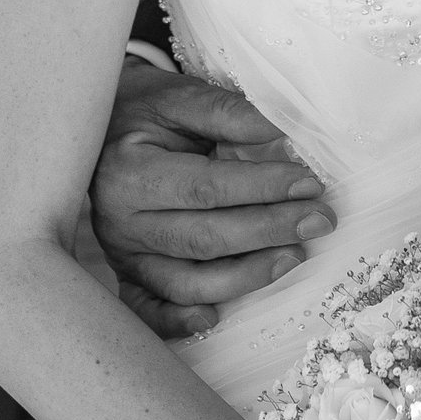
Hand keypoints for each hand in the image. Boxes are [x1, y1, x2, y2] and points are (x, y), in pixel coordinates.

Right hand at [91, 55, 331, 339]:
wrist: (100, 130)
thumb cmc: (147, 112)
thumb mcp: (181, 96)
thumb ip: (228, 113)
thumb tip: (282, 133)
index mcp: (129, 170)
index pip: (206, 187)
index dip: (262, 187)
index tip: (310, 183)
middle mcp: (119, 220)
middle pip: (203, 238)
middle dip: (269, 231)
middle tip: (319, 220)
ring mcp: (122, 254)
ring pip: (186, 283)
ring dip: (245, 277)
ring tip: (294, 257)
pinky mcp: (126, 275)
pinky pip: (150, 311)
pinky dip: (179, 323)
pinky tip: (215, 318)